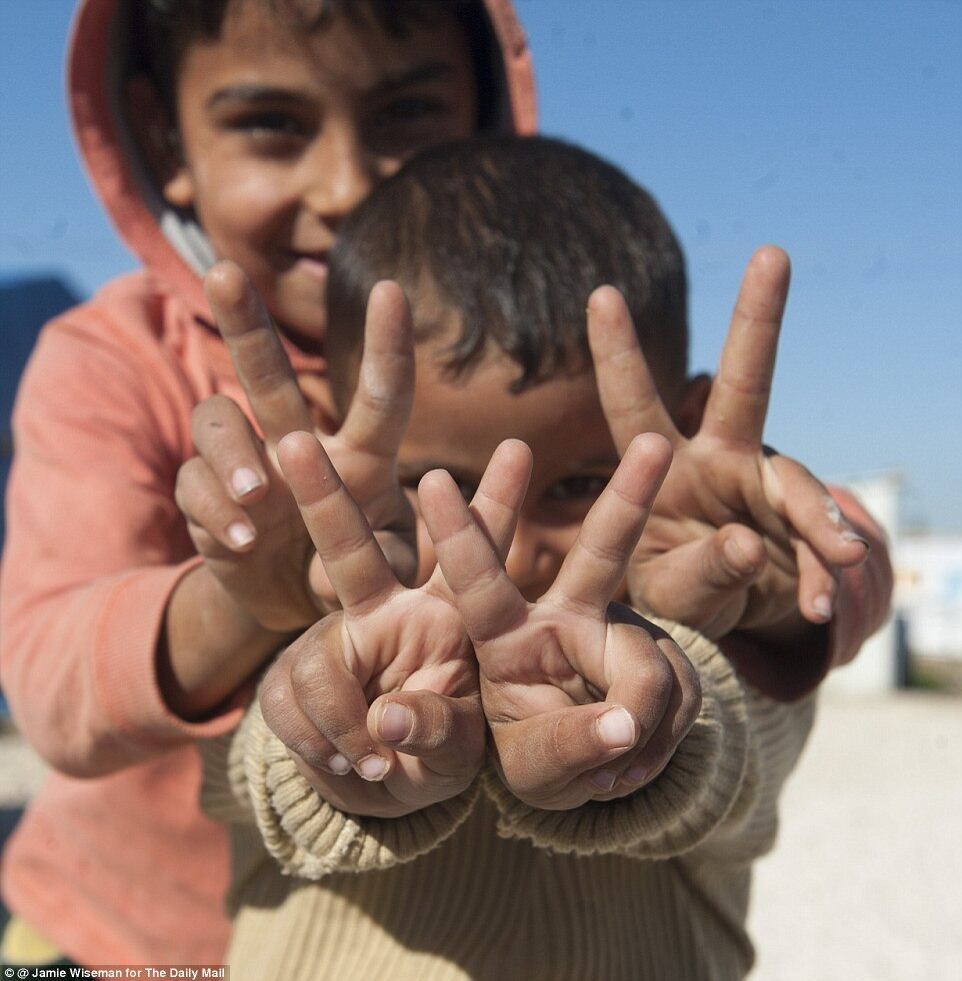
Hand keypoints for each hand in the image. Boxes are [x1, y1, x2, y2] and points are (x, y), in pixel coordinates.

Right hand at [174, 262, 415, 631]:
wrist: (299, 604)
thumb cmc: (356, 568)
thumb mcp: (389, 566)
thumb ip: (388, 556)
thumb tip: (368, 552)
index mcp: (359, 456)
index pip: (378, 395)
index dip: (385, 343)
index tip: (390, 288)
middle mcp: (297, 445)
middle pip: (268, 375)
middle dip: (246, 323)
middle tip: (225, 271)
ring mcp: (248, 468)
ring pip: (218, 421)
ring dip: (233, 451)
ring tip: (260, 492)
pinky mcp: (206, 501)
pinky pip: (196, 487)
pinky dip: (217, 510)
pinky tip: (244, 539)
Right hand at [258, 434, 531, 817]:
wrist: (380, 791)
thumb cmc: (435, 755)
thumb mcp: (459, 751)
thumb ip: (439, 731)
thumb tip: (386, 720)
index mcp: (447, 616)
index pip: (473, 555)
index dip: (493, 505)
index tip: (520, 448)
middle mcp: (388, 612)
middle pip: (349, 546)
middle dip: (320, 494)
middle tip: (293, 441)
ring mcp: (334, 641)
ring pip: (317, 662)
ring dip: (342, 723)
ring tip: (374, 767)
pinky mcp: (290, 677)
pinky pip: (286, 703)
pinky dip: (315, 745)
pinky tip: (339, 764)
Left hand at [420, 432, 701, 810]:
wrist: (589, 775)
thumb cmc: (537, 758)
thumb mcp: (529, 768)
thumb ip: (557, 747)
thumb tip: (621, 725)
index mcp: (505, 635)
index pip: (480, 582)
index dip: (458, 532)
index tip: (432, 479)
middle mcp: (567, 616)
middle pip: (603, 551)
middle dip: (630, 495)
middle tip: (658, 445)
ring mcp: (623, 632)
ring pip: (650, 667)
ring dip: (638, 730)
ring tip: (610, 772)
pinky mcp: (667, 656)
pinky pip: (685, 694)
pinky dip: (665, 742)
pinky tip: (636, 759)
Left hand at [587, 246, 868, 640]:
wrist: (727, 621)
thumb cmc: (674, 594)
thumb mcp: (669, 595)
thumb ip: (695, 575)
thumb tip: (742, 543)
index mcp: (657, 467)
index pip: (632, 404)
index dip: (618, 353)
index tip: (600, 293)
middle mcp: (713, 459)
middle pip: (740, 385)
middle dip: (756, 321)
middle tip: (772, 253)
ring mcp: (761, 483)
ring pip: (796, 482)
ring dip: (817, 521)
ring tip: (836, 561)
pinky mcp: (800, 517)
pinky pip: (818, 540)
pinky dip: (820, 572)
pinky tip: (816, 603)